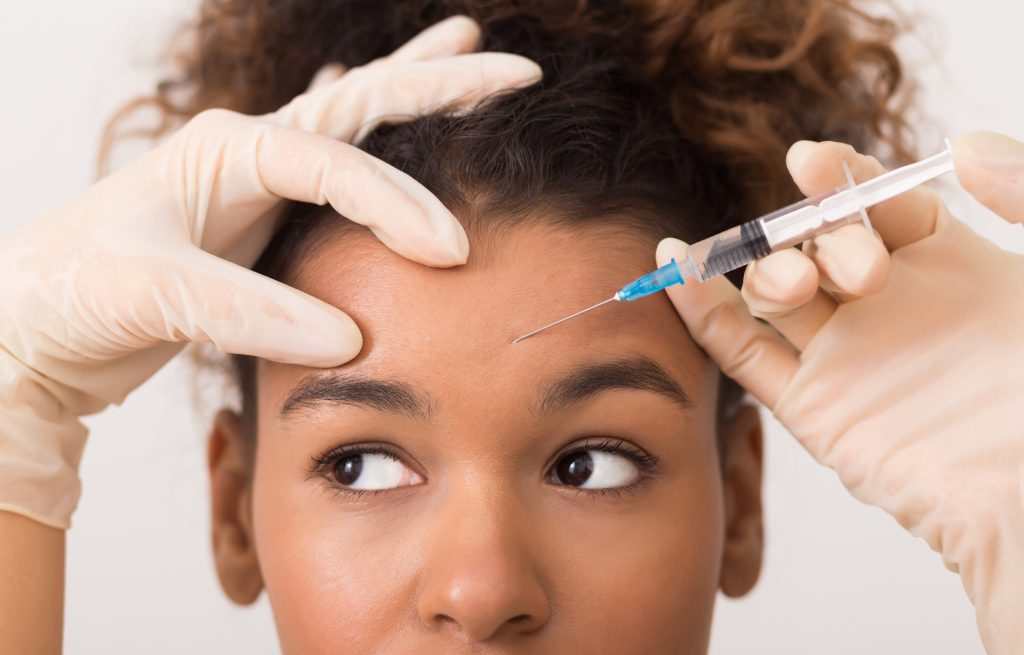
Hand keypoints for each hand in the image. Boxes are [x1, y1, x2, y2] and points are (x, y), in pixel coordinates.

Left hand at [0, 15, 541, 528]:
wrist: (32, 320)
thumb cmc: (75, 295)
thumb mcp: (155, 296)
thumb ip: (251, 312)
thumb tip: (351, 338)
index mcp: (227, 151)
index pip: (337, 164)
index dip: (400, 204)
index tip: (450, 252)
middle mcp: (248, 150)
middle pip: (363, 104)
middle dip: (440, 88)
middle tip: (515, 70)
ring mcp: (256, 178)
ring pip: (355, 120)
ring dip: (413, 88)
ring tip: (467, 51)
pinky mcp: (260, 214)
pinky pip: (334, 163)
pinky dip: (372, 134)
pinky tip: (389, 107)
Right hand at [657, 135, 1023, 653]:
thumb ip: (1022, 192)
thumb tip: (958, 143)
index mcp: (952, 268)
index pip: (876, 205)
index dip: (843, 178)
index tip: (815, 161)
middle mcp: (890, 308)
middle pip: (822, 242)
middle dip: (821, 235)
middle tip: (864, 269)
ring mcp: (848, 357)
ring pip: (777, 290)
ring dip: (768, 267)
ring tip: (798, 281)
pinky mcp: (814, 408)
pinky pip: (743, 352)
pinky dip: (703, 313)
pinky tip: (677, 269)